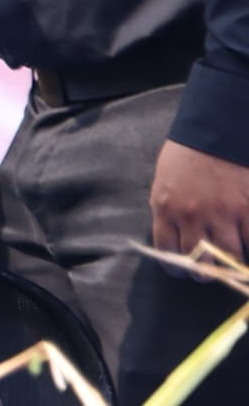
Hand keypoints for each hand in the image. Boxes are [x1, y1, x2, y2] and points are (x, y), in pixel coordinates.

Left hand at [154, 139, 248, 263]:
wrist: (215, 132)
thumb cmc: (186, 156)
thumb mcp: (164, 183)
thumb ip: (168, 211)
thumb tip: (176, 238)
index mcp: (166, 208)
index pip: (167, 251)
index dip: (175, 266)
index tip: (180, 269)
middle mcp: (192, 216)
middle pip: (199, 261)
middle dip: (203, 272)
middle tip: (207, 272)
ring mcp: (222, 214)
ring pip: (229, 257)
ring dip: (230, 265)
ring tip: (231, 264)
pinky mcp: (247, 210)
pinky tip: (247, 249)